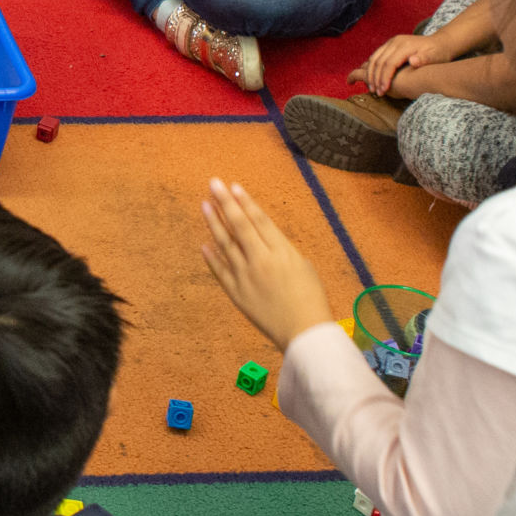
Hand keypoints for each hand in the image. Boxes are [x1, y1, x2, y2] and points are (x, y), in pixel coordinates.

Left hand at [199, 179, 336, 349]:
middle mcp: (261, 260)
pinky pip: (220, 270)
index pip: (259, 220)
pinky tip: (204, 243)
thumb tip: (263, 239)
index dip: (245, 202)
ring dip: (213, 223)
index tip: (234, 186)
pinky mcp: (236, 293)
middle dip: (226, 202)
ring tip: (205, 205)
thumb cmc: (311, 298)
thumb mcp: (303, 266)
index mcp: (282, 252)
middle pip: (239, 226)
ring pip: (225, 244)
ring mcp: (246, 276)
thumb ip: (281, 250)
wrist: (304, 332)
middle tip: (213, 183)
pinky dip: (211, 256)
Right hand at [354, 32, 448, 96]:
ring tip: (372, 88)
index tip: (383, 90)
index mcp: (405, 45)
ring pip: (374, 58)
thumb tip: (412, 61)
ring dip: (370, 74)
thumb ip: (424, 59)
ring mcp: (392, 42)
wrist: (440, 42)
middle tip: (376, 92)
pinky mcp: (390, 44)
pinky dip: (372, 68)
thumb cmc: (438, 52)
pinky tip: (374, 79)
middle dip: (375, 78)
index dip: (384, 78)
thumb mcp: (435, 56)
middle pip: (379, 61)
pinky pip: (376, 56)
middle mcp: (396, 41)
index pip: (389, 63)